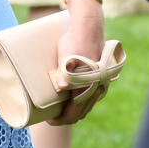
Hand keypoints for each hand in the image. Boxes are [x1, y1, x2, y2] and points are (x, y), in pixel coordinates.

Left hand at [47, 5, 106, 126]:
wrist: (89, 27)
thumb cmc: (75, 40)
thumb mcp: (66, 55)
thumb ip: (64, 72)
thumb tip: (61, 87)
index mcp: (87, 86)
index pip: (74, 113)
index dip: (60, 120)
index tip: (48, 120)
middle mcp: (96, 88)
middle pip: (80, 113)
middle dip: (66, 118)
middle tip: (51, 117)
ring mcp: (100, 84)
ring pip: (87, 106)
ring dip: (74, 112)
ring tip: (59, 110)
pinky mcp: (100, 79)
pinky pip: (91, 98)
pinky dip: (81, 104)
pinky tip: (72, 100)